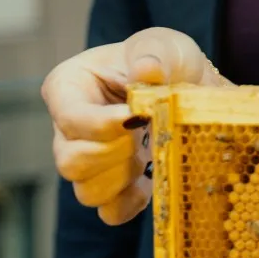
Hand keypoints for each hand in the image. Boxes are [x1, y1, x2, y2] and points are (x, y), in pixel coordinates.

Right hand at [47, 26, 225, 225]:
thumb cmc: (165, 61)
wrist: (190, 89)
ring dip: (124, 177)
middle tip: (144, 132)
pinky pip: (111, 212)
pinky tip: (152, 176)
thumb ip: (154, 53)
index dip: (100, 124)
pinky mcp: (112, 187)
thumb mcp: (163, 45)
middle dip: (113, 153)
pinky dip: (133, 202)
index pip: (68, 116)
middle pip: (70, 162)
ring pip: (86, 191)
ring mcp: (87, 162)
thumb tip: (146, 70)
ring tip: (148, 149)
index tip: (135, 117)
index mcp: (68, 88)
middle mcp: (68, 129)